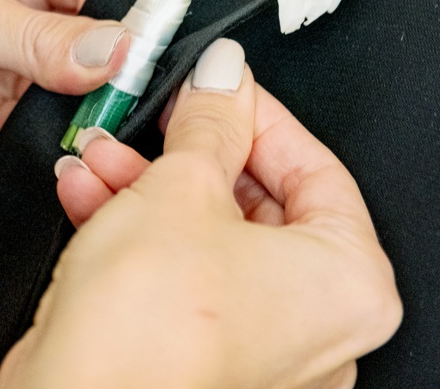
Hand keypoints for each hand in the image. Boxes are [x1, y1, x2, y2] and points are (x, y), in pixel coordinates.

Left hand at [0, 0, 125, 360]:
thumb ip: (41, 35)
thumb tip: (117, 50)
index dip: (137, 16)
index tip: (158, 52)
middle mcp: (20, 8)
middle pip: (105, 43)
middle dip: (122, 72)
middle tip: (136, 98)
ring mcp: (11, 72)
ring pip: (88, 98)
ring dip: (97, 116)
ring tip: (104, 129)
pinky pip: (53, 142)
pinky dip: (68, 151)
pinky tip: (76, 155)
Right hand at [1, 39, 401, 388]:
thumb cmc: (149, 331)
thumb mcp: (180, 185)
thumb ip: (209, 122)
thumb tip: (223, 80)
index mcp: (351, 284)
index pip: (316, 167)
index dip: (254, 112)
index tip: (215, 84)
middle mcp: (320, 328)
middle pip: (256, 202)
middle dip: (183, 152)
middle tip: (152, 117)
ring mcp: (263, 349)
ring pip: (209, 237)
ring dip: (144, 186)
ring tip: (98, 156)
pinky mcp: (203, 359)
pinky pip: (182, 276)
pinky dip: (138, 233)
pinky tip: (89, 196)